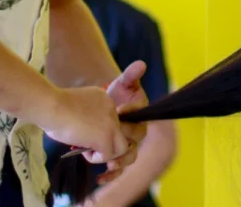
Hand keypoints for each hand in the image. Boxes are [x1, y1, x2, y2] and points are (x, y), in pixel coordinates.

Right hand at [38, 86, 129, 163]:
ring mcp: (112, 124)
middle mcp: (113, 109)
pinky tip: (84, 152)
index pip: (111, 120)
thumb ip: (88, 114)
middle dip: (107, 142)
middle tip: (91, 146)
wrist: (51, 107)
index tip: (85, 132)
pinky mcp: (106, 138)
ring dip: (105, 152)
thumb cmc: (55, 106)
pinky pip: (108, 155)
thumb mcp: (78, 106)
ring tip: (88, 151)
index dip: (100, 130)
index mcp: (105, 99)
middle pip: (119, 132)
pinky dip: (95, 158)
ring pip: (121, 146)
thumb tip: (88, 131)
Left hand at [96, 61, 149, 181]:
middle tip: (109, 133)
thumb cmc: (114, 95)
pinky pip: (116, 168)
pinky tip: (100, 177)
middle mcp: (136, 132)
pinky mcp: (114, 156)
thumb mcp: (122, 84)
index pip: (140, 115)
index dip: (131, 112)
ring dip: (119, 161)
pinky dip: (110, 174)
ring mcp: (125, 145)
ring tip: (108, 162)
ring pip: (128, 157)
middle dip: (123, 136)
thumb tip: (141, 64)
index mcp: (140, 115)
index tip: (119, 108)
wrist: (98, 109)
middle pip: (135, 138)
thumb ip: (131, 75)